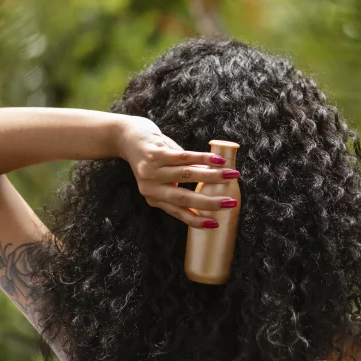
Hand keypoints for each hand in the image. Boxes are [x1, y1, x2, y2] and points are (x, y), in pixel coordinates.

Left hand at [115, 116, 238, 228]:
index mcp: (154, 197)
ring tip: (232, 176)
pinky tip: (219, 160)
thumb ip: (180, 186)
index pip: (178, 212)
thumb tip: (212, 192)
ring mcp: (152, 169)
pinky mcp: (156, 153)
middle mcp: (151, 187)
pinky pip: (184, 157)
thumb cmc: (153, 161)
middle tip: (230, 203)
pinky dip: (203, 159)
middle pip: (183, 197)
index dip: (197, 220)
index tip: (215, 224)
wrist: (128, 137)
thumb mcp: (162, 179)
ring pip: (187, 175)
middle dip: (210, 202)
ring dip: (212, 176)